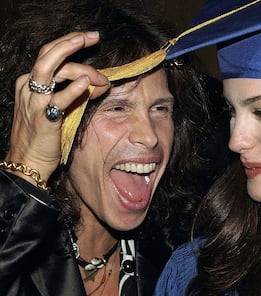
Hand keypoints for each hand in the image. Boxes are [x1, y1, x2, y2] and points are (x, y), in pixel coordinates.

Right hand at [6, 32, 109, 183]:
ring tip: (102, 75)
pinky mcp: (44, 118)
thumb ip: (75, 93)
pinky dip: (74, 89)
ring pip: (53, 70)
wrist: (28, 162)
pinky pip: (59, 99)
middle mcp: (29, 87)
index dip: (70, 43)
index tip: (89, 38)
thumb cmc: (44, 136)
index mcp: (30, 83)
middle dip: (72, 41)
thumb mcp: (58, 108)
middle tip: (93, 36)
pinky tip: (87, 83)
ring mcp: (34, 102)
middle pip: (49, 55)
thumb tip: (100, 83)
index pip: (50, 55)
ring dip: (81, 67)